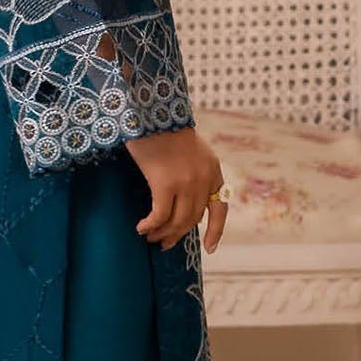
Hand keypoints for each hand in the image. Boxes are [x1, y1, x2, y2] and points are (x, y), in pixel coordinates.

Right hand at [125, 124, 227, 252]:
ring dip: (162, 233)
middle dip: (177, 234)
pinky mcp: (165, 184)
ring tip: (150, 237)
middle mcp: (203, 179)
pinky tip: (141, 228)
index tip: (210, 248)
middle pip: (193, 219)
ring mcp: (186, 183)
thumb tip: (185, 201)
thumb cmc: (164, 129)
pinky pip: (159, 215)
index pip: (220, 208)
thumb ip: (194, 172)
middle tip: (163, 243)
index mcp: (213, 171)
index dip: (216, 231)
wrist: (153, 112)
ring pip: (177, 221)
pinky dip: (150, 225)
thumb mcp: (191, 151)